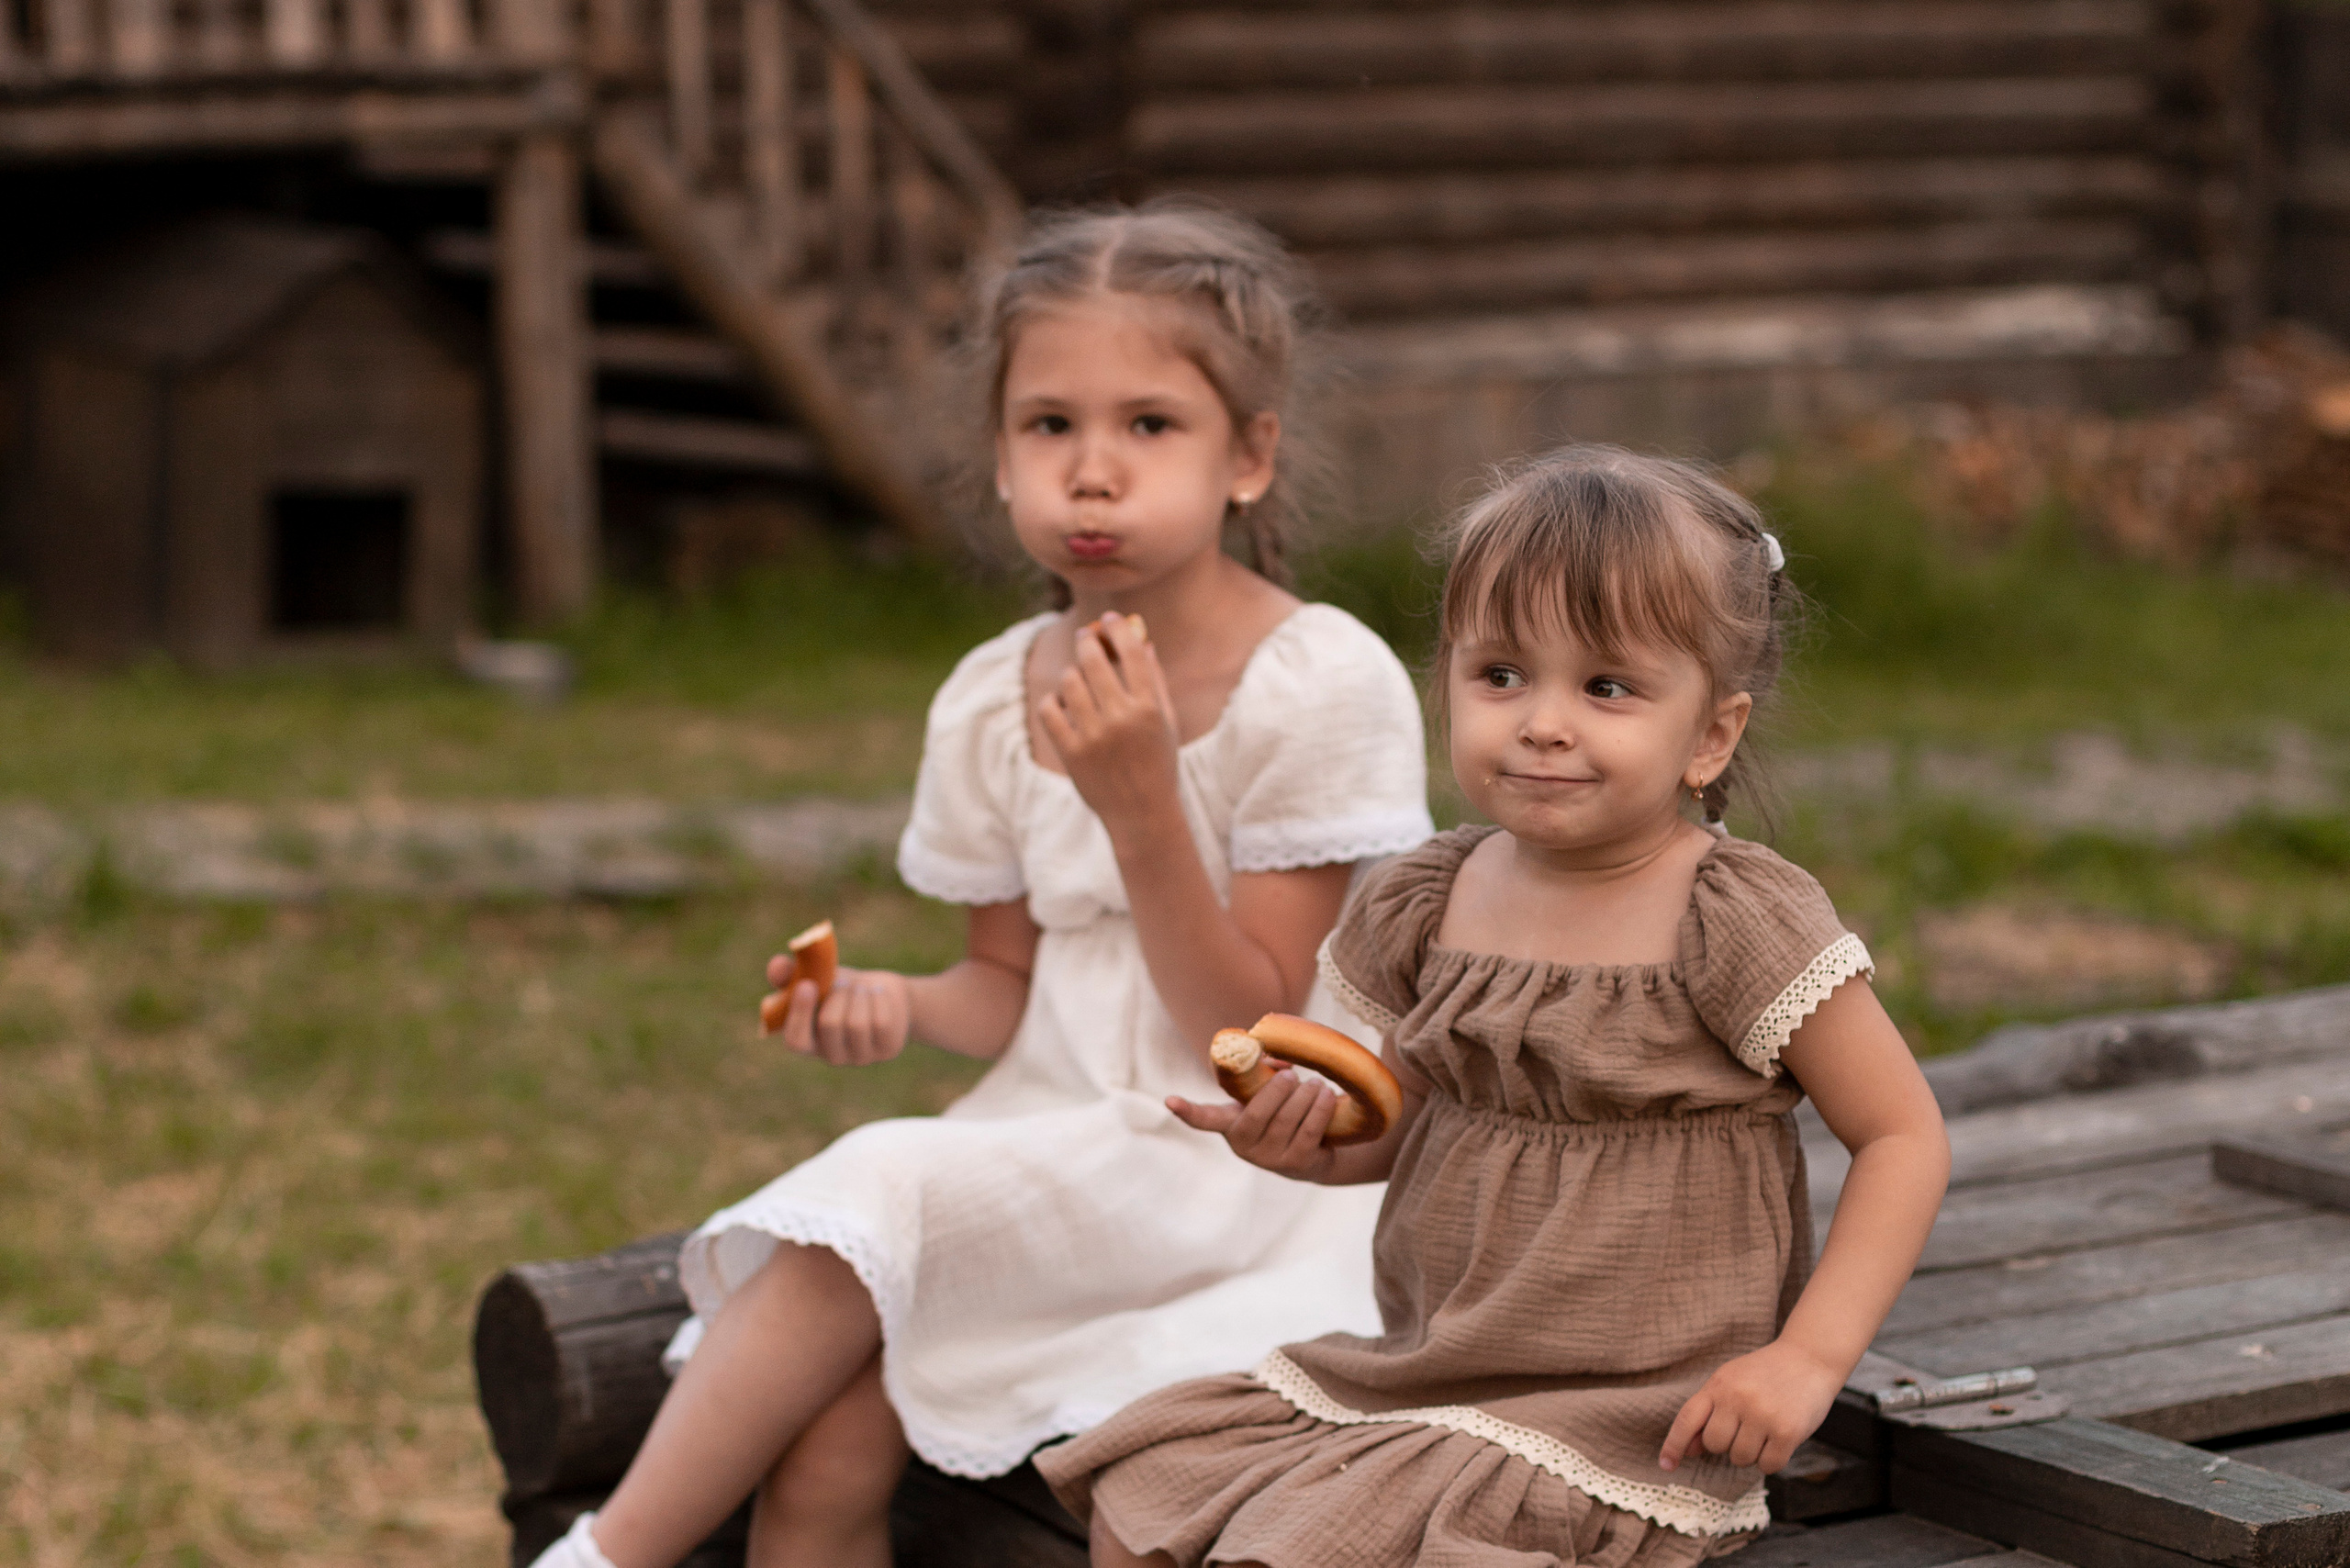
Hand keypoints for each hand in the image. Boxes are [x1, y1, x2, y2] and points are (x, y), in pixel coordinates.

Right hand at [765, 959, 910, 1065]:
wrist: (882, 991)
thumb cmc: (841, 988)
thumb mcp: (815, 977)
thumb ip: (790, 972)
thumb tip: (775, 966)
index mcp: (808, 1039)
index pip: (795, 1040)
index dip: (799, 1014)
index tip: (807, 984)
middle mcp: (832, 1054)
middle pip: (829, 1025)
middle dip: (838, 994)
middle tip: (844, 982)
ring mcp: (860, 1056)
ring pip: (856, 1024)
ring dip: (859, 995)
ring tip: (863, 988)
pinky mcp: (887, 1049)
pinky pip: (881, 1022)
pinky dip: (879, 999)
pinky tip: (879, 995)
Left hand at [1036, 613, 1180, 830]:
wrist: (1142, 814)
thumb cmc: (1158, 764)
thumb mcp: (1166, 723)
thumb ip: (1156, 681)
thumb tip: (1143, 641)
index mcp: (1150, 708)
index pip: (1132, 652)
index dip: (1118, 629)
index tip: (1109, 619)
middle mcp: (1122, 719)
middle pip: (1094, 661)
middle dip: (1087, 641)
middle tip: (1085, 636)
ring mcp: (1094, 737)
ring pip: (1069, 683)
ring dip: (1072, 674)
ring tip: (1077, 678)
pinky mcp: (1072, 754)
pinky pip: (1049, 711)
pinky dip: (1053, 702)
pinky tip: (1062, 705)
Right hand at [1168, 1065, 1337, 1181]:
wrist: (1311, 1154)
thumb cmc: (1282, 1113)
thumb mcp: (1266, 1095)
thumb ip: (1266, 1075)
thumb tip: (1280, 1062)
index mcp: (1230, 1124)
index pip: (1204, 1119)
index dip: (1187, 1110)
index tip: (1170, 1101)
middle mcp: (1243, 1146)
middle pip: (1257, 1114)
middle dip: (1277, 1091)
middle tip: (1292, 1075)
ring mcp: (1269, 1159)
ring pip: (1286, 1121)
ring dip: (1304, 1097)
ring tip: (1317, 1083)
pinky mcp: (1296, 1165)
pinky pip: (1308, 1132)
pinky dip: (1319, 1110)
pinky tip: (1326, 1096)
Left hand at [1659, 1338, 1845, 1474]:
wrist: (1810, 1358)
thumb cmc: (1765, 1373)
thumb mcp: (1730, 1381)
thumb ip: (1708, 1412)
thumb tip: (1689, 1450)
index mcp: (1719, 1384)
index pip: (1687, 1419)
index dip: (1674, 1445)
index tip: (1666, 1465)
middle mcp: (1737, 1398)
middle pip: (1715, 1445)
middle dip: (1727, 1444)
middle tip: (1746, 1428)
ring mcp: (1763, 1415)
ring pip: (1741, 1459)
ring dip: (1751, 1453)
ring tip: (1765, 1430)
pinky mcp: (1787, 1432)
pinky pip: (1768, 1466)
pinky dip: (1771, 1460)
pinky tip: (1779, 1440)